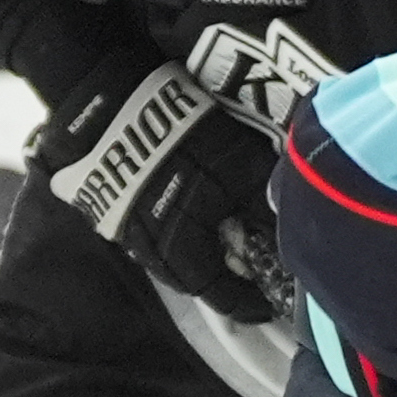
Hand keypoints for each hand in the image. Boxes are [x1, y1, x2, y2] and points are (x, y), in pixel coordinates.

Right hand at [40, 63, 286, 325]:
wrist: (106, 92)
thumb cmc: (183, 131)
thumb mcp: (241, 165)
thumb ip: (264, 204)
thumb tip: (292, 232)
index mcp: (178, 244)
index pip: (215, 291)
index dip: (245, 301)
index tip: (269, 305)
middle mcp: (144, 245)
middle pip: (187, 278)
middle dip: (219, 281)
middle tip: (247, 276)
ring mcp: (119, 224)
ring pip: (164, 257)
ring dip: (195, 257)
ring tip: (223, 247)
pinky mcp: (104, 202)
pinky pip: (144, 233)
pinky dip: (173, 234)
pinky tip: (191, 219)